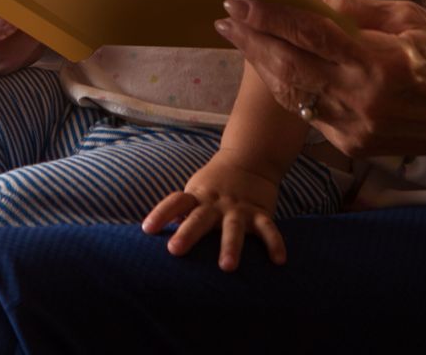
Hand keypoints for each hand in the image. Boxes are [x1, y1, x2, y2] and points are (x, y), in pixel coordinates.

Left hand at [141, 153, 286, 270]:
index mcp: (197, 196)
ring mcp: (239, 208)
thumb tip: (157, 238)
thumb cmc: (215, 184)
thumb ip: (182, 213)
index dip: (160, 214)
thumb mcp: (196, 192)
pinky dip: (274, 243)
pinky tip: (278, 261)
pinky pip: (268, 229)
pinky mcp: (261, 212)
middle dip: (187, 234)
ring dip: (230, 246)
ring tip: (227, 267)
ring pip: (233, 227)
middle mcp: (216, 203)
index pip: (175, 202)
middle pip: (199, 218)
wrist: (250, 158)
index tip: (147, 229)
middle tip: (174, 251)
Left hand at [214, 0, 425, 170]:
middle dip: (253, 41)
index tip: (239, 2)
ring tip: (242, 40)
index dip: (269, 18)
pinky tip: (277, 68)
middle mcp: (363, 101)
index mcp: (379, 63)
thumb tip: (314, 1)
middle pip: (290, 67)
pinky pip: (311, 112)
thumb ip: (358, 11)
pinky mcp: (356, 146)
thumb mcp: (414, 19)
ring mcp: (357, 129)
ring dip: (263, 65)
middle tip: (227, 19)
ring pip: (293, 94)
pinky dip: (290, 88)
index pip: (309, 35)